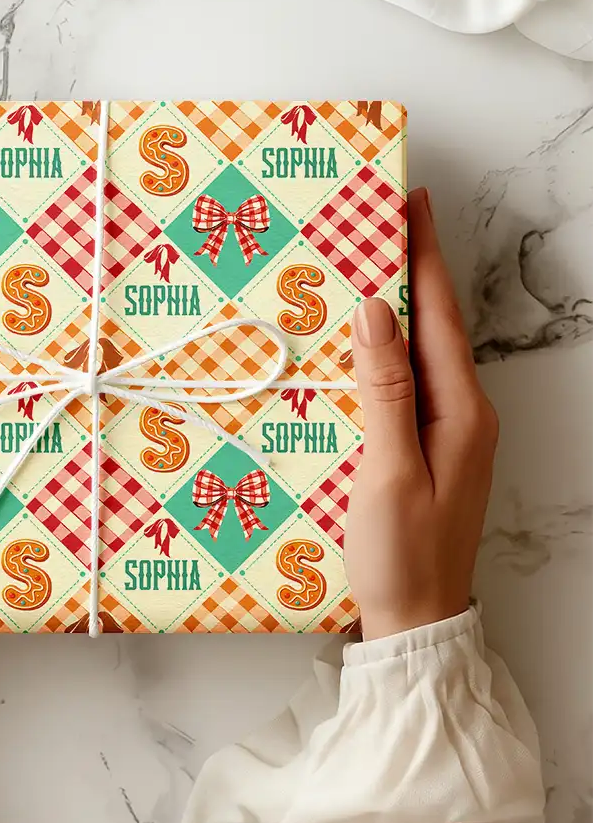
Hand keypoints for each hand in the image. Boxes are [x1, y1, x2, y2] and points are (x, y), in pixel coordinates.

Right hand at [345, 188, 497, 640]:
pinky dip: (386, 353)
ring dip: (396, 309)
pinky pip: (407, 384)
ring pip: (420, 353)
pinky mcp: (425, 449)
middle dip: (410, 271)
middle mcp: (462, 413)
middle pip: (434, 326)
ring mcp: (447, 432)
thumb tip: (373, 311)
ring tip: (365, 269)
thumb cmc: (402, 553)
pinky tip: (361, 347)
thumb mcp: (388, 469)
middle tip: (380, 224)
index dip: (422, 257)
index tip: (410, 202)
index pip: (437, 316)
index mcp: (461, 411)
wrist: (416, 620)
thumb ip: (384, 388)